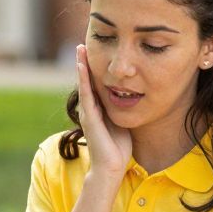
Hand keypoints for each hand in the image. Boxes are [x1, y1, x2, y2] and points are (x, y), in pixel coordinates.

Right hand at [76, 44, 132, 180]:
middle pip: (86, 80)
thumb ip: (121, 109)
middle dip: (85, 62)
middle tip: (82, 44)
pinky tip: (82, 67)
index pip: (94, 84)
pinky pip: (87, 95)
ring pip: (84, 84)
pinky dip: (84, 80)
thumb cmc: (118, 147)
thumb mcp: (121, 121)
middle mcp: (90, 108)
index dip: (93, 68)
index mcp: (97, 109)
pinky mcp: (90, 117)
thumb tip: (132, 96)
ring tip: (80, 49)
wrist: (110, 167)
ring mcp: (88, 112)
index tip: (95, 51)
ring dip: (81, 66)